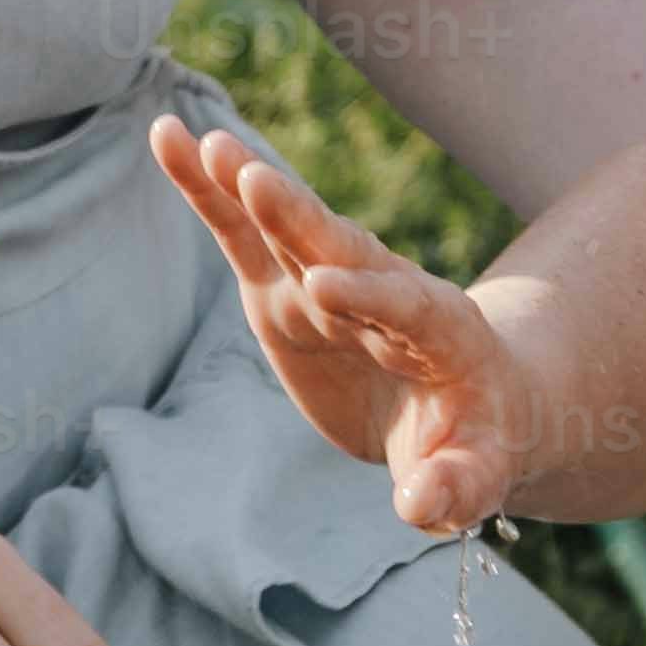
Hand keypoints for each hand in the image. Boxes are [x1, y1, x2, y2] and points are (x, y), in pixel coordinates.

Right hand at [151, 119, 534, 532]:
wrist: (463, 404)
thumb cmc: (475, 442)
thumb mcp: (476, 475)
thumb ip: (453, 488)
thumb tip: (419, 506)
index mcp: (440, 331)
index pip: (405, 306)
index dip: (368, 297)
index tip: (324, 288)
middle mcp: (382, 291)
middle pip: (341, 249)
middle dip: (300, 219)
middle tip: (258, 180)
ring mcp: (326, 284)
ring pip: (287, 228)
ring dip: (249, 186)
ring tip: (205, 145)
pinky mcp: (283, 290)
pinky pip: (242, 233)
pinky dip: (209, 191)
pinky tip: (169, 140)